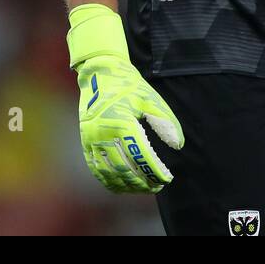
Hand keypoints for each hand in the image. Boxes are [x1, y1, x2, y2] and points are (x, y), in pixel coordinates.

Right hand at [67, 4, 184, 192]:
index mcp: (122, 123)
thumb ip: (165, 122)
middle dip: (142, 181)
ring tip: (144, 188)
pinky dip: (109, 180)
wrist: (100, 74)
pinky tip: (122, 186)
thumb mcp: (151, 100)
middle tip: (158, 186)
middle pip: (125, 168)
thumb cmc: (129, 86)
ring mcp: (92, 140)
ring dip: (127, 184)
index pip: (141, 156)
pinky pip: (96, 168)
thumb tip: (178, 145)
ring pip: (109, 172)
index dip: (154, 171)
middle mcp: (104, 135)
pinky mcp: (86, 142)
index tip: (167, 178)